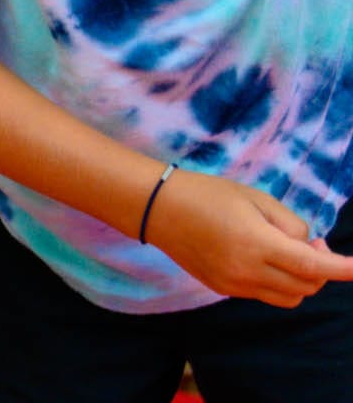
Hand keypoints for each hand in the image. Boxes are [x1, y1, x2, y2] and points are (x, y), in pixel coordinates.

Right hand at [143, 168, 352, 306]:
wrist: (157, 209)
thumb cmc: (207, 193)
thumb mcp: (256, 197)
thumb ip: (290, 224)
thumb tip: (307, 246)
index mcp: (256, 244)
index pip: (312, 264)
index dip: (342, 268)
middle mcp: (247, 271)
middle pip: (306, 286)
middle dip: (322, 268)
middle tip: (311, 242)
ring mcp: (234, 285)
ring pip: (290, 297)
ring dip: (302, 279)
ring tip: (288, 253)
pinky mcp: (223, 289)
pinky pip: (266, 294)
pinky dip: (278, 281)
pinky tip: (264, 259)